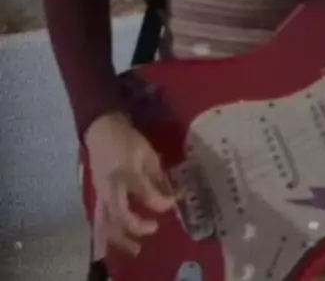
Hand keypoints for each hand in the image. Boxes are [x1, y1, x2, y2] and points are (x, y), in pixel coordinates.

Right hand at [85, 111, 175, 255]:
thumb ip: (158, 175)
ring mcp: (101, 193)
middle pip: (122, 216)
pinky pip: (101, 220)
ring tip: (136, 249)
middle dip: (140, 226)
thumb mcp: (147, 152)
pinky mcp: (96, 196)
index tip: (174, 201)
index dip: (162, 202)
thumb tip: (172, 194)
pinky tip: (117, 243)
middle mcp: (112, 187)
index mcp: (127, 172)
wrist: (101, 130)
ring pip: (108, 223)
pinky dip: (108, 234)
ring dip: (122, 239)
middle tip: (155, 227)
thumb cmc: (127, 139)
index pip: (147, 195)